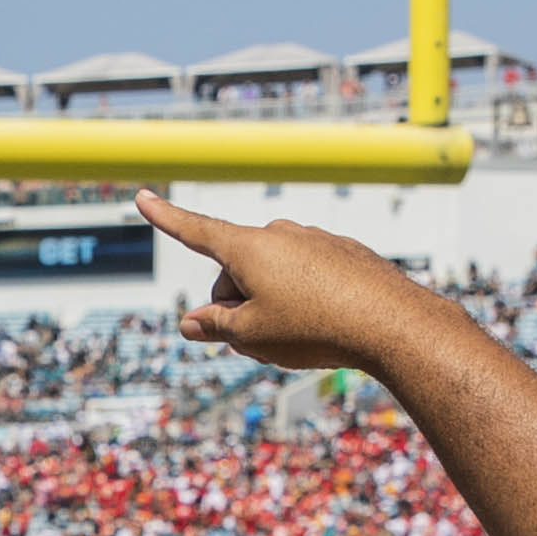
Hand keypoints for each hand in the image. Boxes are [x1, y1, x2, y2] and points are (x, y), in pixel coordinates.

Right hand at [146, 192, 454, 378]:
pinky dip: (308, 299)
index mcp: (249, 248)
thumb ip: (215, 326)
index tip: (142, 196)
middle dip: (237, 303)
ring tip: (302, 335)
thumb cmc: (315, 328)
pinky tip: (329, 322)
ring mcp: (315, 240)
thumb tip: (191, 323)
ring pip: (274, 275)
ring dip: (273, 303)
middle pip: (237, 271)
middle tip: (257, 339)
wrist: (393, 323)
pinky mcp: (344, 252)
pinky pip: (309, 276)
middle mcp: (280, 234)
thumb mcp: (252, 335)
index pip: (195, 230)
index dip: (165, 217)